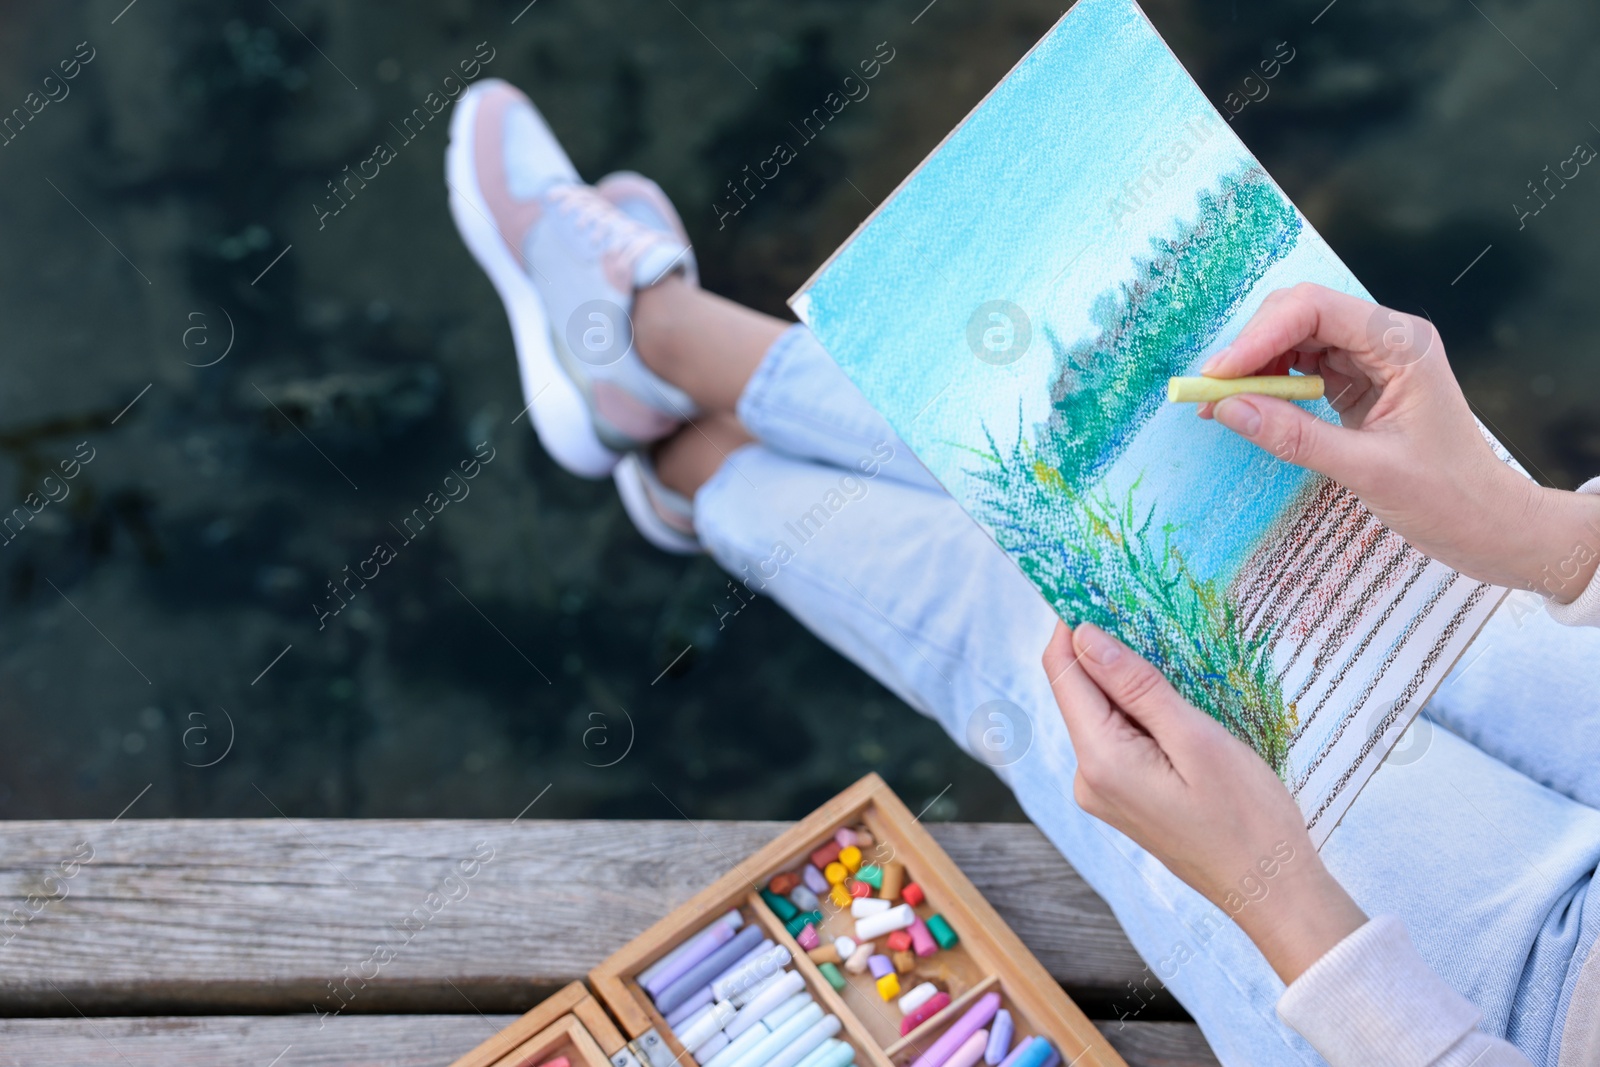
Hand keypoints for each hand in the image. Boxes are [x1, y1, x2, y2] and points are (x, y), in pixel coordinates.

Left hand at [1042, 620, 1366, 983]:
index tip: (1093, 583)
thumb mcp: (1197, 738)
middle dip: (1103, 649)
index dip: (1071, 625)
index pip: (1063, 673)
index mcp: (1100, 761)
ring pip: (1099, 713)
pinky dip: (1137, 710)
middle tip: (1144, 607)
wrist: (1271, 890)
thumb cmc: (1247, 818)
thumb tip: (1086, 636)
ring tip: (1170, 651)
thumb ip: (1137, 686)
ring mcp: (1103, 791)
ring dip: (1125, 679)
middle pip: (1078, 691)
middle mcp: (1087, 777)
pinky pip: (1117, 737)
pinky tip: (1173, 698)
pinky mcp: (1123, 797)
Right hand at [1200, 283, 1599, 602]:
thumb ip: (1295, 436)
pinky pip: (1301, 365)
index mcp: (1402, 344)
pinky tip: (1248, 408)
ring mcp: (1371, 358)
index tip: (1218, 376)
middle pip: (1299, 313)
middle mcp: (1386, 339)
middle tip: (1210, 392)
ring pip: (1294, 337)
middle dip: (1250, 347)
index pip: (1316, 310)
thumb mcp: (1367, 470)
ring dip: (1254, 366)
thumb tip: (1227, 409)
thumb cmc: (1447, 497)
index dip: (1259, 336)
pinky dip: (1268, 384)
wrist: (1487, 524)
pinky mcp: (1358, 382)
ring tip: (1220, 403)